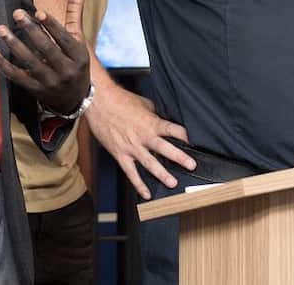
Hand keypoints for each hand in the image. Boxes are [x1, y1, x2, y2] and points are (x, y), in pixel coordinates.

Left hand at [0, 0, 90, 114]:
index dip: (51, 25)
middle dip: (30, 30)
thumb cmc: (75, 64)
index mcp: (78, 56)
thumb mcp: (79, 41)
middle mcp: (66, 70)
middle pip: (47, 49)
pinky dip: (3, 65)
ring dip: (14, 45)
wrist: (75, 100)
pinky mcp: (36, 90)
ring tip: (1, 30)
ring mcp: (50, 82)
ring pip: (30, 62)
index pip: (64, 38)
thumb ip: (75, 14)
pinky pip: (17, 76)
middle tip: (16, 13)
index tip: (38, 12)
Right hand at [85, 81, 194, 197]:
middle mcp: (143, 136)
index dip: (185, 136)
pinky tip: (146, 194)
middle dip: (180, 157)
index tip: (194, 142)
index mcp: (151, 122)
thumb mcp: (142, 103)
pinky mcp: (120, 154)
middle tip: (191, 165)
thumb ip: (153, 113)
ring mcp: (132, 147)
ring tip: (173, 183)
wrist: (99, 102)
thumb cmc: (119, 100)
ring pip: (150, 163)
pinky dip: (138, 184)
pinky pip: (131, 172)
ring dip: (162, 174)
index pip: (172, 130)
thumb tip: (160, 117)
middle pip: (165, 148)